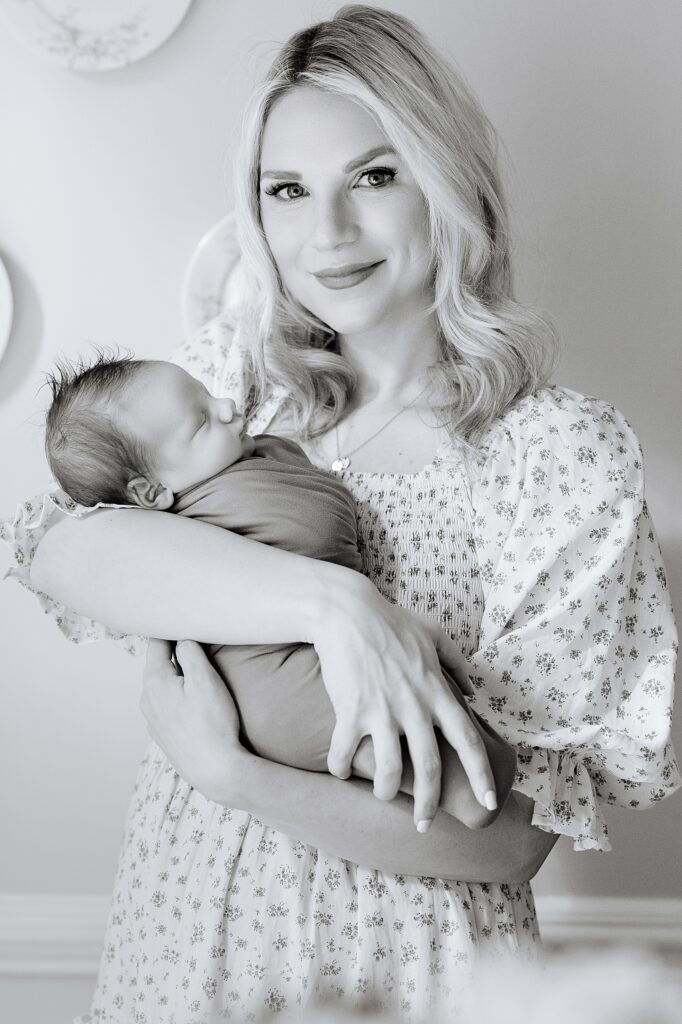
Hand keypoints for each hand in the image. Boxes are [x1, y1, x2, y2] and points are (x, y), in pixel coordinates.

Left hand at [140, 638, 241, 802]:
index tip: (182, 620)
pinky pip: (166, 706)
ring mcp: (153, 720)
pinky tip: (194, 703)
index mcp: (155, 681)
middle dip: (173, 653)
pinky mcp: (163, 735)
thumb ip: (189, 652)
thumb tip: (181, 638)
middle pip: (158, 665)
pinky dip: (177, 697)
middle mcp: (147, 699)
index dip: (170, 630)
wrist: (215, 770)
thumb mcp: (205, 678)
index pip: (156, 643)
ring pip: (162, 687)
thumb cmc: (212, 722)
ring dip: (176, 677)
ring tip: (196, 672)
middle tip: (194, 641)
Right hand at [313, 579, 495, 829]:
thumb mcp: (434, 635)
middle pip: (429, 769)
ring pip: (389, 770)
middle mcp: (414, 707)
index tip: (490, 802)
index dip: (481, 775)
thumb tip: (473, 689)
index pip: (468, 741)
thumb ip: (457, 663)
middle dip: (429, 805)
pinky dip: (341, 767)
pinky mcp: (350, 710)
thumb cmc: (390, 621)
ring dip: (385, 791)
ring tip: (382, 794)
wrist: (346, 611)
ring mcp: (382, 711)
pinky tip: (339, 770)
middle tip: (423, 824)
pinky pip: (346, 753)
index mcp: (437, 692)